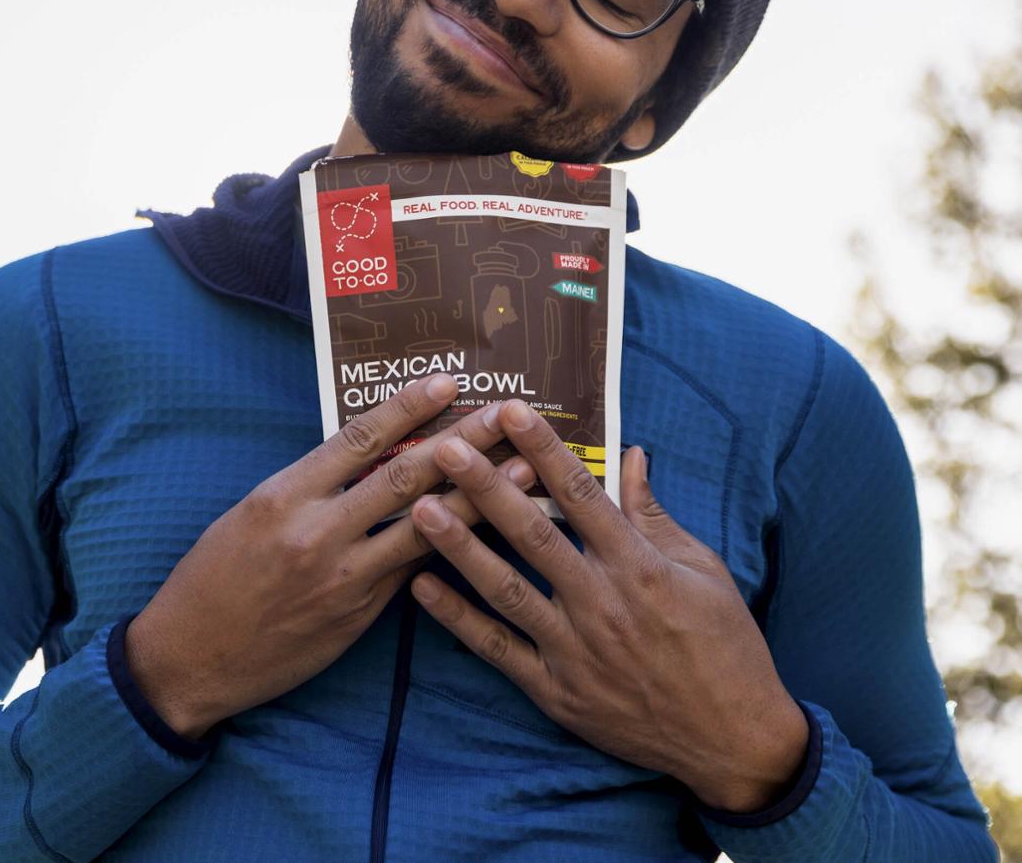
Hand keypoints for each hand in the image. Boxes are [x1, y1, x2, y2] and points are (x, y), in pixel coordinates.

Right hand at [124, 376, 534, 739]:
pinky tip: (491, 529)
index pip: (358, 439)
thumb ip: (312, 482)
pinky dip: (454, 545)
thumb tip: (373, 447)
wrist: (189, 661)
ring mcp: (344, 578)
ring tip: (527, 470)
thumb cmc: (215, 576)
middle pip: (405, 477)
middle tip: (509, 415)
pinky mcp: (360, 615)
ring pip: (426, 528)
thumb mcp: (253, 511)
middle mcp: (317, 532)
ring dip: (482, 497)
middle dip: (465, 442)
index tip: (448, 382)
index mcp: (283, 495)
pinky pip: (414, 570)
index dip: (408, 408)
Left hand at [408, 399, 808, 813]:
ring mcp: (573, 650)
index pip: (582, 494)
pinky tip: (420, 588)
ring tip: (420, 509)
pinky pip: (498, 650)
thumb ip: (654, 513)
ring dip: (460, 546)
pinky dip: (457, 620)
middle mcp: (600, 602)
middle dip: (486, 487)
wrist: (733, 741)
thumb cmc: (725, 646)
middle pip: (532, 534)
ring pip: (505, 588)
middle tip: (447, 449)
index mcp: (638, 566)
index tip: (511, 411)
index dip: (544, 449)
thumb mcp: (702, 569)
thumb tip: (630, 454)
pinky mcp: (557, 692)